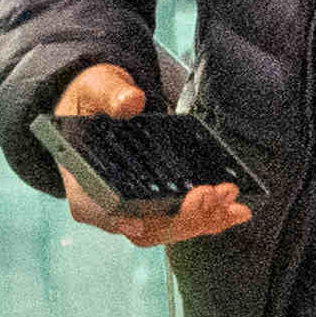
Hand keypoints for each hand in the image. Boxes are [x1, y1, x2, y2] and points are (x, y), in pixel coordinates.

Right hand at [47, 59, 249, 249]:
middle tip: (208, 195)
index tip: (138, 220)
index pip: (94, 207)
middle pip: (139, 226)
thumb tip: (130, 101)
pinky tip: (233, 211)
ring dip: (200, 220)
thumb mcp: (96, 88)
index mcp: (81, 177)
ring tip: (228, 200)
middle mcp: (104, 201)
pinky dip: (209, 218)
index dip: (116, 218)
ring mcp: (132, 207)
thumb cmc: (94, 100)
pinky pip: (181, 220)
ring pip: (164, 228)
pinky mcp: (156, 204)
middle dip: (177, 217)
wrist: (104, 104)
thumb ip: (110, 94)